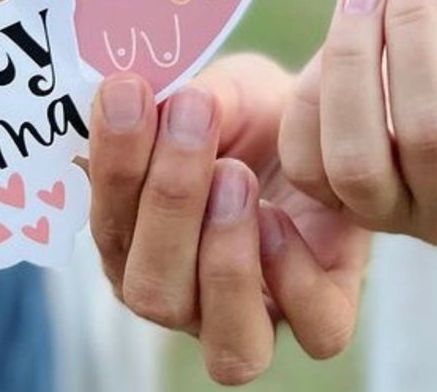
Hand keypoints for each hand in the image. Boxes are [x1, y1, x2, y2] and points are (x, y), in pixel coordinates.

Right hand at [87, 53, 369, 384]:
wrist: (327, 122)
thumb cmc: (255, 116)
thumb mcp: (220, 92)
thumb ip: (185, 100)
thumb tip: (143, 94)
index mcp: (137, 247)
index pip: (109, 230)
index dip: (114, 165)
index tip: (127, 92)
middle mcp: (185, 297)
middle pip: (153, 294)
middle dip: (167, 201)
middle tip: (191, 119)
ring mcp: (254, 317)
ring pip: (228, 344)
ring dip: (223, 255)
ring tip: (236, 174)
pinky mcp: (325, 312)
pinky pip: (315, 328)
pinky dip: (294, 277)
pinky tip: (280, 215)